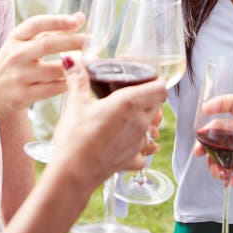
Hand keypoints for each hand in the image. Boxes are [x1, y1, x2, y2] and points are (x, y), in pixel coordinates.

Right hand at [0, 14, 85, 114]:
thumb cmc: (12, 62)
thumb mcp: (23, 42)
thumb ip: (50, 31)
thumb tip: (80, 18)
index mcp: (15, 38)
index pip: (36, 24)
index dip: (58, 21)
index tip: (77, 21)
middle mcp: (16, 55)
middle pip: (47, 45)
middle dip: (72, 41)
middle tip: (90, 40)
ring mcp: (20, 76)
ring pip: (54, 69)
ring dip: (75, 65)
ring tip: (90, 61)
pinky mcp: (25, 95)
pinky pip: (53, 88)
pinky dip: (68, 83)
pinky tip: (77, 78)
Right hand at [52, 59, 166, 189]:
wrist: (73, 173)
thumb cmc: (76, 137)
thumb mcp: (76, 103)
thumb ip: (77, 79)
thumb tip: (71, 60)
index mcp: (130, 103)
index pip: (160, 87)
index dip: (155, 80)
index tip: (144, 77)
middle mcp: (140, 122)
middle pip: (157, 104)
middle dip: (148, 97)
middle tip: (129, 92)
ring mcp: (138, 143)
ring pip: (153, 126)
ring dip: (145, 120)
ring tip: (127, 116)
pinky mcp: (132, 159)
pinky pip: (144, 150)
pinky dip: (139, 145)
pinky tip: (126, 142)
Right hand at [193, 94, 232, 198]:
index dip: (220, 103)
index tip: (206, 109)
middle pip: (220, 129)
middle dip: (207, 139)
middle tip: (200, 151)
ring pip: (220, 150)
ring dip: (213, 160)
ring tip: (216, 172)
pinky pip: (227, 166)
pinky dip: (223, 173)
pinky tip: (229, 181)